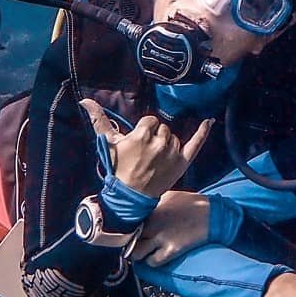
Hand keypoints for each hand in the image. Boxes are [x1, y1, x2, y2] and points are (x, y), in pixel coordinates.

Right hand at [79, 99, 212, 198]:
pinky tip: (210, 121)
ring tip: (155, 159)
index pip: (150, 121)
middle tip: (146, 154)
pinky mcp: (183, 162)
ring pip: (174, 138)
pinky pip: (196, 143)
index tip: (139, 143)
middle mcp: (160, 142)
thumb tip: (85, 100)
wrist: (130, 196)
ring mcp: (173, 152)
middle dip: (155, 137)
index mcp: (142, 135)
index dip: (144, 130)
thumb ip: (99, 120)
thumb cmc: (117, 168)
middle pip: (163, 129)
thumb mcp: (107, 144)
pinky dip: (203, 132)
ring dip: (167, 144)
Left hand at [130, 190, 210, 265]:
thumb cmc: (192, 203)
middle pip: (128, 238)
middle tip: (134, 242)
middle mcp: (154, 223)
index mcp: (152, 209)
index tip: (127, 231)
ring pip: (136, 253)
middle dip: (130, 241)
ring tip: (144, 250)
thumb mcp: (168, 195)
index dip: (126, 228)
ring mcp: (162, 238)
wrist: (212, 214)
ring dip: (139, 253)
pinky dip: (152, 261)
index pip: (128, 222)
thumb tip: (139, 209)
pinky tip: (156, 255)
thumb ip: (152, 203)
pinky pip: (152, 262)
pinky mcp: (171, 250)